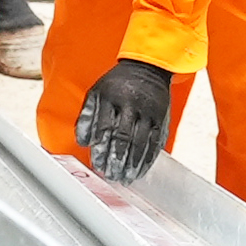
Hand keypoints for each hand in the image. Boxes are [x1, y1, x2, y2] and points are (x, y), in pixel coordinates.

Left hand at [74, 58, 172, 183]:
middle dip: (117, 158)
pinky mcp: (162, 118)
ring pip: (141, 141)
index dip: (101, 148)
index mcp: (111, 97)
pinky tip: (141, 170)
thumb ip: (87, 116)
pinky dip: (148, 158)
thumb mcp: (97, 92)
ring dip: (132, 163)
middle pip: (123, 136)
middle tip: (111, 175)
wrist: (148, 67)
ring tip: (125, 178)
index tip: (97, 165)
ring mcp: (148, 111)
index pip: (104, 126)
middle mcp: (131, 104)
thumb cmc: (118, 84)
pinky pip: (156, 142)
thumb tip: (83, 143)